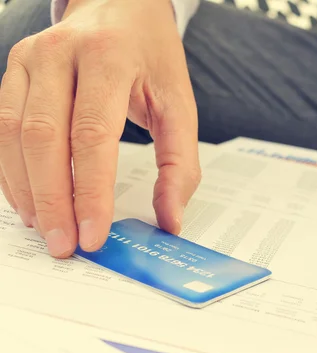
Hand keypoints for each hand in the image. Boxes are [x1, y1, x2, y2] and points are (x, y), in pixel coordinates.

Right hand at [0, 0, 199, 257]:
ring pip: (13, 134)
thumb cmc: (150, 55)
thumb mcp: (179, 103)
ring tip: (47, 229)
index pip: (93, 135)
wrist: (121, 5)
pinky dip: (12, 170)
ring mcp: (30, 59)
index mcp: (110, 58)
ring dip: (28, 190)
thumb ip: (179, 163)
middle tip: (66, 245)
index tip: (94, 234)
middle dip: (54, 200)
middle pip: (45, 138)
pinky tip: (29, 200)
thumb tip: (170, 219)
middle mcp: (62, 53)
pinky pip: (0, 127)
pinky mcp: (13, 70)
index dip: (91, 192)